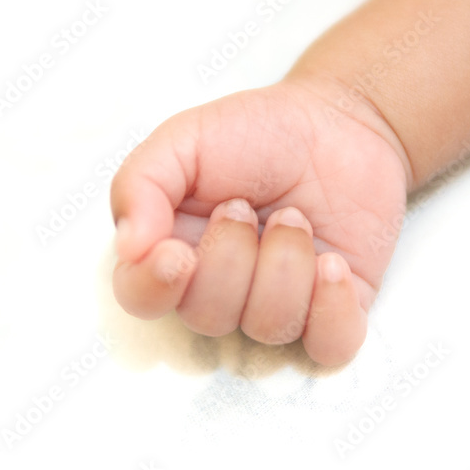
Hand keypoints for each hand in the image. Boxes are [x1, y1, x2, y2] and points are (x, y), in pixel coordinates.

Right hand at [110, 78, 407, 364]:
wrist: (341, 123)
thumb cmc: (258, 133)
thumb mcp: (185, 140)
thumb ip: (141, 183)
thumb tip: (129, 246)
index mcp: (173, 251)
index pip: (142, 300)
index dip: (155, 287)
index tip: (176, 253)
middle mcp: (222, 290)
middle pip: (207, 317)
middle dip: (232, 255)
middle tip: (246, 205)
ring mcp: (279, 305)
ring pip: (268, 325)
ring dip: (286, 262)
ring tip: (296, 217)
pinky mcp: (335, 311)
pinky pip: (331, 345)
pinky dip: (332, 307)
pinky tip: (333, 262)